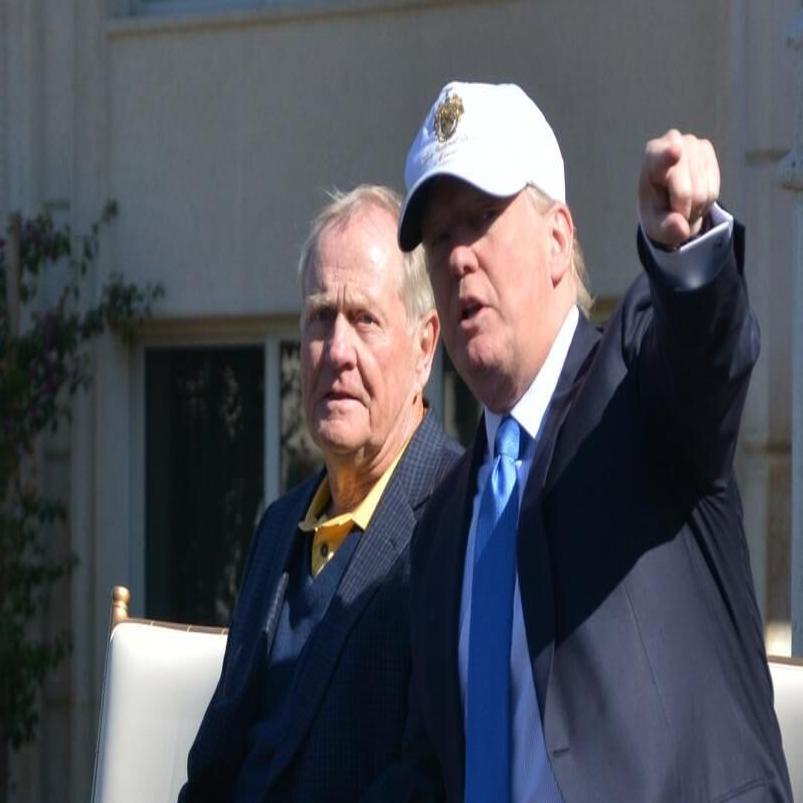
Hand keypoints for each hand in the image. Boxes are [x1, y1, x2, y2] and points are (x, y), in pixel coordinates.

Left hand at [638, 129, 719, 248]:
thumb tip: (680, 227)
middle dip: (683, 210)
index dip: (668, 157)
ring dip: (696, 207)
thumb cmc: (658, 210)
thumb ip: (666, 228)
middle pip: (686, 191)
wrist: (670, 198)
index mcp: (650, 160)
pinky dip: (707, 200)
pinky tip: (695, 195)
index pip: (660, 160)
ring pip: (703, 193)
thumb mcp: (657, 226)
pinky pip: (713, 188)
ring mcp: (691, 144)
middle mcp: (671, 143)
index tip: (675, 152)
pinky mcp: (706, 148)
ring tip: (683, 203)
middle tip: (674, 212)